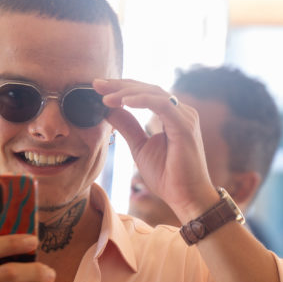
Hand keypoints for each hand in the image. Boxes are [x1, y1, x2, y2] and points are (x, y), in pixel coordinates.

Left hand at [94, 78, 218, 221]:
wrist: (186, 197)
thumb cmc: (167, 175)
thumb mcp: (139, 147)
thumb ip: (127, 126)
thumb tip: (108, 110)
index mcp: (171, 115)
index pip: (144, 93)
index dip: (121, 88)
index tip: (98, 87)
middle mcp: (180, 112)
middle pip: (148, 88)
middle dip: (121, 85)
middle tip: (97, 84)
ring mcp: (185, 117)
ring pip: (154, 93)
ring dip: (127, 92)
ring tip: (105, 97)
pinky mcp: (185, 126)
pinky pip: (162, 105)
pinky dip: (143, 101)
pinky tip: (124, 101)